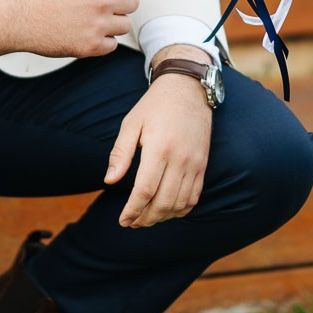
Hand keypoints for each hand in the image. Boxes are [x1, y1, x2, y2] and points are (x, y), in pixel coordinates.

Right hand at [0, 0, 154, 58]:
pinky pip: (112, 45)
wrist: (20, 17)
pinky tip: (90, 36)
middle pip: (132, 3)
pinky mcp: (91, 46)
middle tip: (109, 6)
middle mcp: (101, 1)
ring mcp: (97, 25)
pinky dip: (105, 41)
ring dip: (114, 24)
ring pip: (125, 25)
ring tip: (94, 22)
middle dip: (123, 4)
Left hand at [105, 55, 212, 228]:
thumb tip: (110, 180)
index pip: (145, 190)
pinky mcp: (203, 165)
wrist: (188, 89)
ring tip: (146, 219)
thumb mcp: (131, 123)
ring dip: (162, 217)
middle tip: (132, 223)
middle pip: (163, 202)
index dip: (133, 210)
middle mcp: (180, 159)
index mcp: (159, 148)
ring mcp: (195, 163)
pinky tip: (166, 211)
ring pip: (179, 203)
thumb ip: (120, 153)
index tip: (123, 220)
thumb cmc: (155, 105)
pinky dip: (180, 209)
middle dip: (145, 219)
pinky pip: (194, 196)